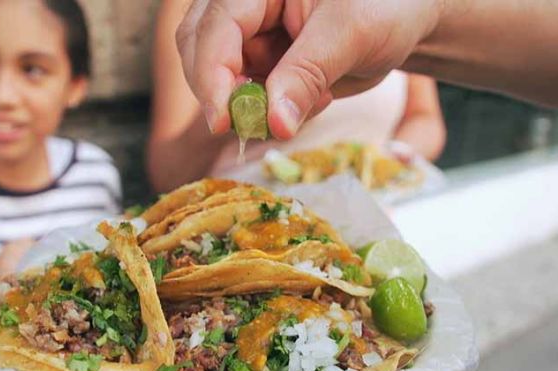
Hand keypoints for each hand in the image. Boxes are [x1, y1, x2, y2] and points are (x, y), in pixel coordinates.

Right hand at [176, 0, 441, 138]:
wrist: (405, 18)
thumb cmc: (386, 6)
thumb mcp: (352, 35)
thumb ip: (308, 75)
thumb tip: (274, 124)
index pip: (215, 26)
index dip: (212, 76)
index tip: (223, 122)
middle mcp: (244, 3)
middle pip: (199, 49)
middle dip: (223, 93)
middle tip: (255, 125)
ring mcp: (248, 33)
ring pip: (218, 78)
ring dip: (253, 105)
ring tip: (310, 100)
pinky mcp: (259, 59)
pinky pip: (246, 95)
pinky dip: (272, 110)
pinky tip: (315, 98)